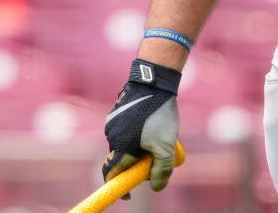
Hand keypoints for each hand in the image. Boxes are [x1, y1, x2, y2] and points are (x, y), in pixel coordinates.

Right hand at [102, 59, 181, 194]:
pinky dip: (135, 133)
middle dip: (136, 164)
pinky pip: (124, 130)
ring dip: (137, 146)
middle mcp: (111, 137)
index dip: (119, 187)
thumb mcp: (166, 146)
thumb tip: (155, 187)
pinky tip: (150, 121)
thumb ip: (162, 170)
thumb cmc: (159, 115)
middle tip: (154, 158)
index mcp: (121, 149)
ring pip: (124, 144)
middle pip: (121, 160)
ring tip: (156, 133)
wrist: (153, 82)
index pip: (111, 175)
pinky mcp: (115, 112)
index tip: (129, 194)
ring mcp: (112, 124)